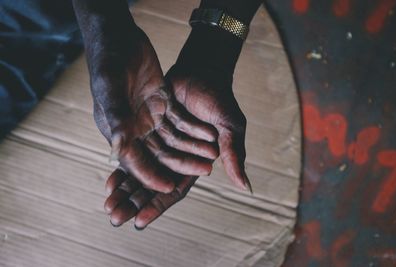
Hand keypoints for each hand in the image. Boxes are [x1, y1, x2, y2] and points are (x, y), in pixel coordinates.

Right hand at [87, 22, 218, 192]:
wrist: (118, 36)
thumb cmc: (107, 62)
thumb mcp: (110, 89)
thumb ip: (115, 119)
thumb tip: (118, 149)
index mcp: (117, 130)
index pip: (135, 161)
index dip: (151, 175)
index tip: (169, 187)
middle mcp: (134, 127)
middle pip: (159, 155)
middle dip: (181, 164)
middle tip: (205, 171)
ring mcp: (149, 115)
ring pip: (174, 139)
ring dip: (193, 147)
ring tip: (214, 153)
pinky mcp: (163, 102)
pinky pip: (181, 121)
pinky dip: (195, 127)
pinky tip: (210, 134)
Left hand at [103, 63, 250, 228]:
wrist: (201, 72)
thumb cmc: (220, 100)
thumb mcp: (229, 128)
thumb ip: (234, 156)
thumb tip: (246, 187)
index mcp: (194, 164)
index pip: (175, 190)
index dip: (158, 205)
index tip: (140, 222)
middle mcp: (174, 159)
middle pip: (153, 186)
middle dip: (135, 202)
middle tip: (115, 218)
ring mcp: (159, 146)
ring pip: (140, 172)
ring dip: (125, 189)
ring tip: (107, 205)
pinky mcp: (147, 130)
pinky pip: (132, 151)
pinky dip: (122, 165)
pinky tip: (108, 179)